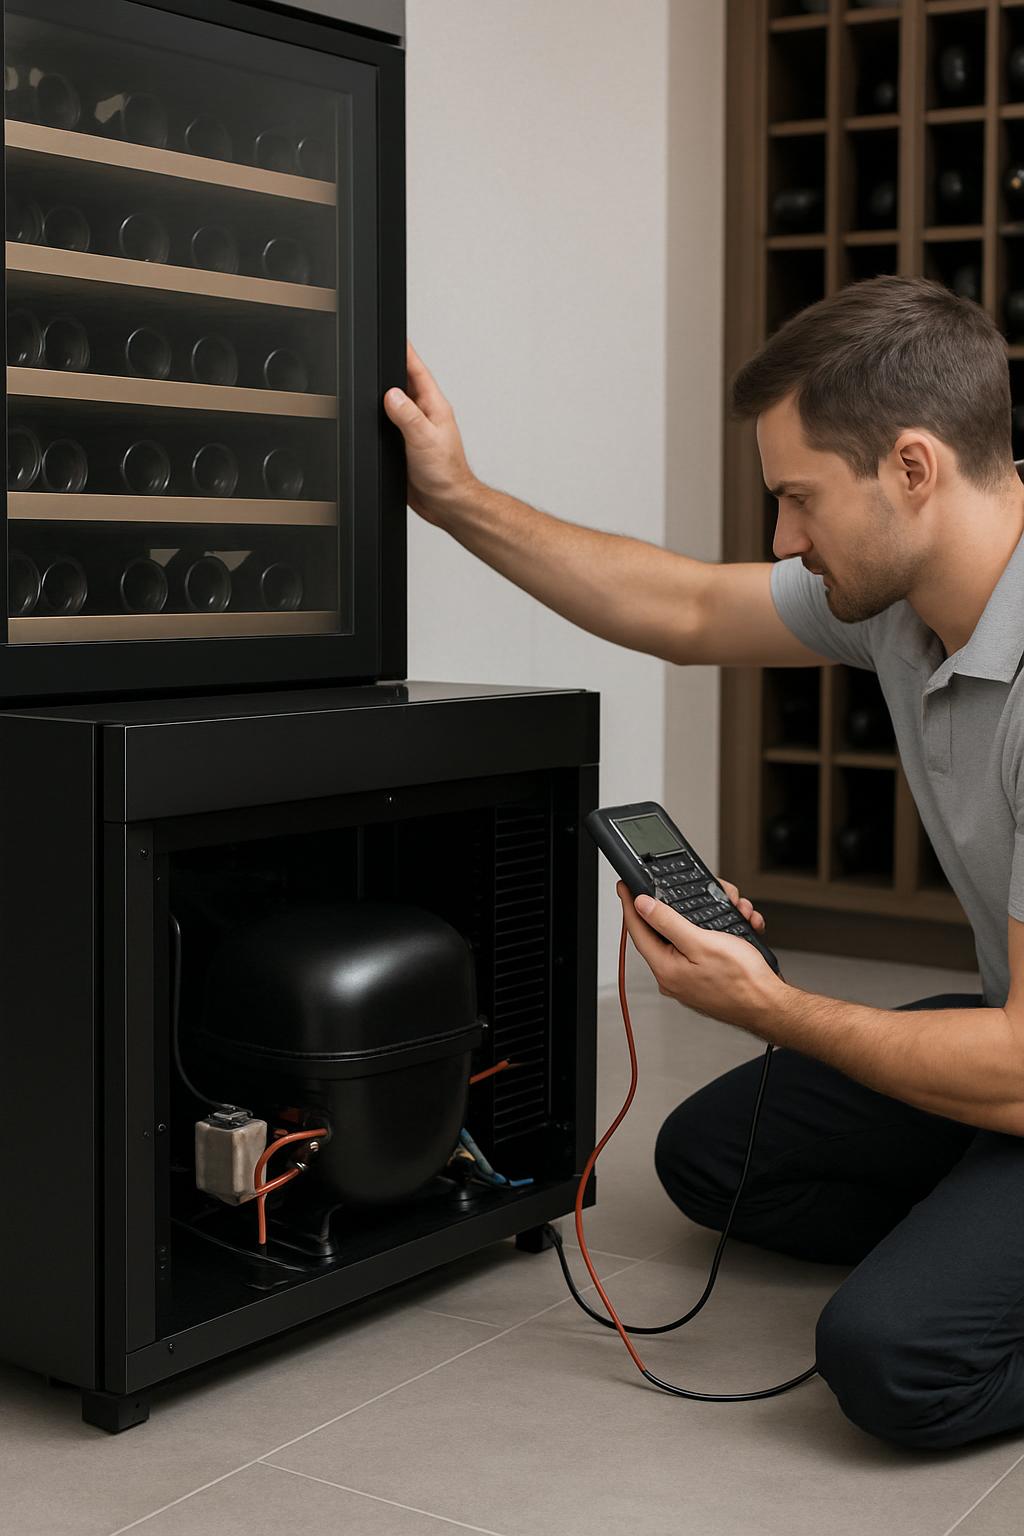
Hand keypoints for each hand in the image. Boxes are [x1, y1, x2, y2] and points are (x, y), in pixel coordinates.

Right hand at [383, 342, 476, 524]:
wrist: (447, 504)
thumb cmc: (446, 474)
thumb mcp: (424, 439)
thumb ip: (407, 415)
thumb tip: (391, 394)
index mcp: (433, 407)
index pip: (417, 370)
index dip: (405, 350)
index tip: (395, 334)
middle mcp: (423, 415)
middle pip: (402, 384)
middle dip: (388, 370)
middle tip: (375, 354)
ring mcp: (413, 430)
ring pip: (393, 405)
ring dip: (381, 397)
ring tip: (369, 383)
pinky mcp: (404, 446)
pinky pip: (388, 426)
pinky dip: (378, 421)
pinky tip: (371, 419)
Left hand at [616, 881, 783, 1031]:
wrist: (771, 1006)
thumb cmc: (742, 981)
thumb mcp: (701, 942)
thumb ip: (668, 922)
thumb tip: (642, 906)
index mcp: (665, 968)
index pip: (638, 930)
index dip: (630, 904)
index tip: (624, 887)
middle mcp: (674, 975)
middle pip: (668, 929)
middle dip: (690, 907)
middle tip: (704, 893)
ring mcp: (690, 977)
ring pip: (694, 934)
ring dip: (715, 918)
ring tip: (735, 912)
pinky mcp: (707, 976)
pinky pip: (708, 947)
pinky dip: (725, 934)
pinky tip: (741, 928)